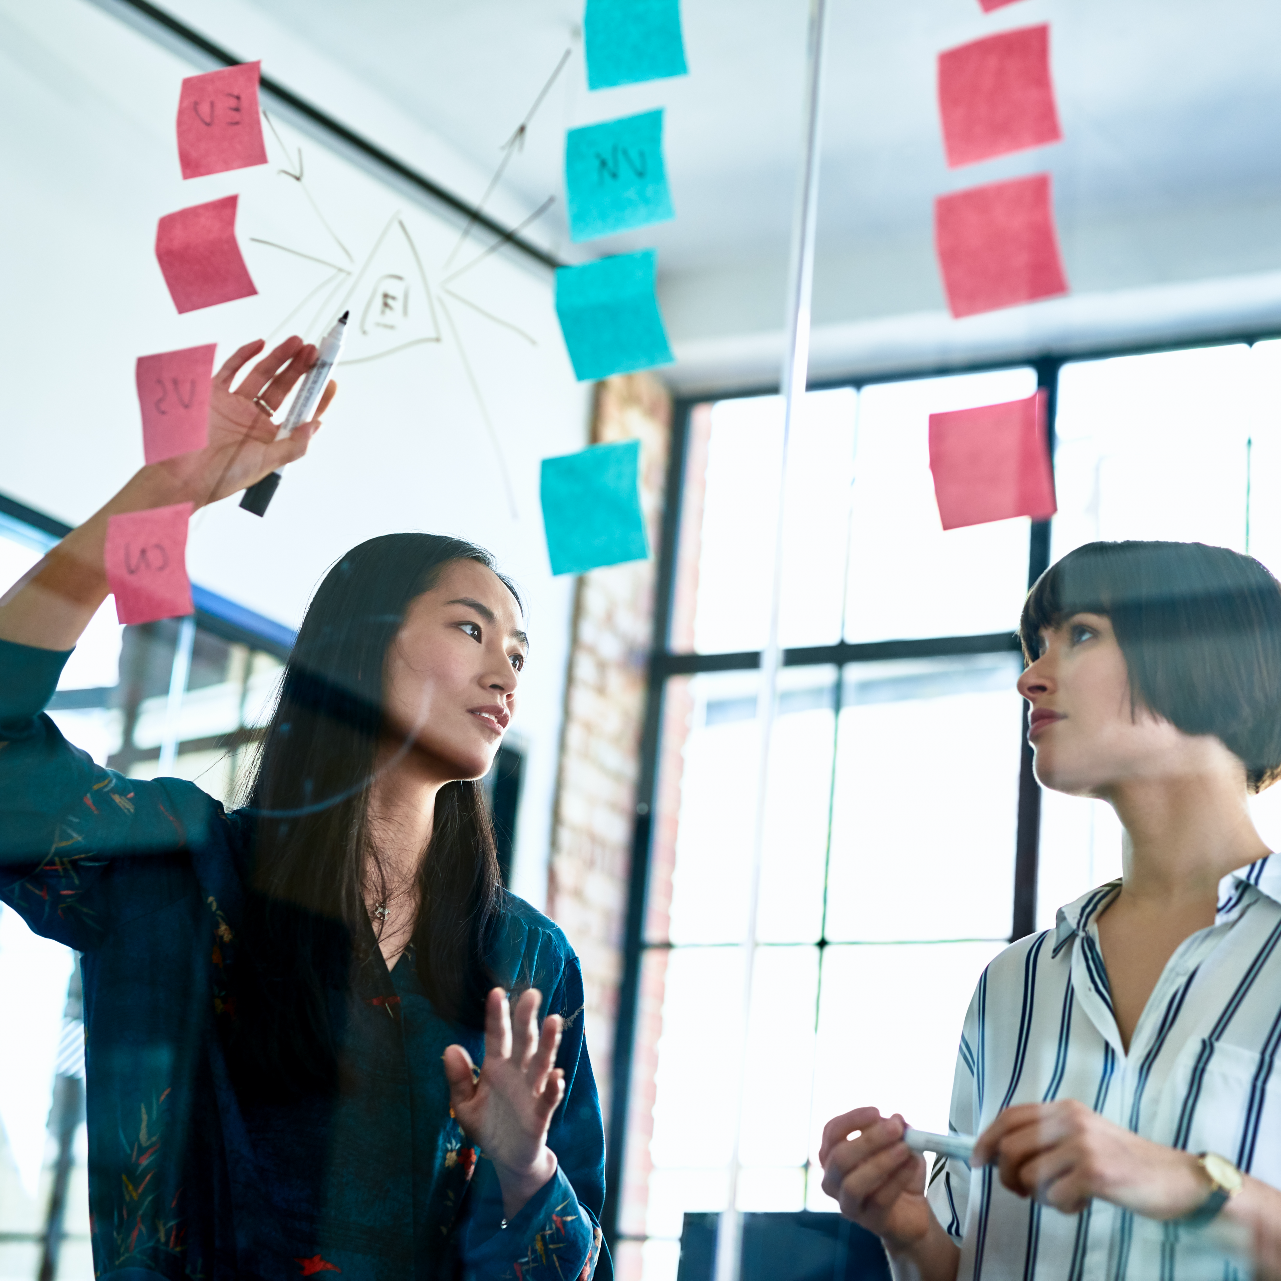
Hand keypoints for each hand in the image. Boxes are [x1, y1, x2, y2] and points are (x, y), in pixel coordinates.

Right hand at [151, 336, 336, 509]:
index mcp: (270, 434)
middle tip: (314, 353)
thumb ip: (293, 445)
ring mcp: (234, 403)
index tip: (330, 381)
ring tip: (298, 344)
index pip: (299, 411)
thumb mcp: (267, 462)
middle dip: (299, 369)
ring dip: (279, 358)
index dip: (315, 397)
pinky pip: (230, 370)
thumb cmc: (225, 475)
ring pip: (261, 374)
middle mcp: (254, 417)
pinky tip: (260, 344)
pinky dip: (244, 355)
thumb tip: (316, 424)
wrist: (185, 474)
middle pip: (282, 387)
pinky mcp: (213, 394)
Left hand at [443, 987, 564, 1218]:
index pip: (497, 1037)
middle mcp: (517, 1073)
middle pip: (524, 1041)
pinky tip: (556, 1076)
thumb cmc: (488, 1125)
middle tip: (532, 994)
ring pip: (541, 1062)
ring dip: (548, 1043)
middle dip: (526, 1018)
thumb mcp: (465, 1105)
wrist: (508, 1159)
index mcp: (496, 1067)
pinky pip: (548, 1099)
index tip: (497, 992)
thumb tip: (450, 1048)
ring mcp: (531, 1091)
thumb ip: (458, 1078)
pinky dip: (553, 1088)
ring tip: (552, 1020)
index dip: (497, 1016)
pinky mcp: (540, 1114)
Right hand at [819, 1109, 934, 1250]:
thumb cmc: (898, 1172)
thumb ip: (896, 1131)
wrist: (913, 1212)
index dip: (852, 1120)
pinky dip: (898, 1178)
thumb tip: (897, 1119)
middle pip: (840, 1157)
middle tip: (896, 1128)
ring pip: (854, 1183)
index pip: (831, 1132)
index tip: (876, 1112)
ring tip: (905, 1148)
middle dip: (869, 1140)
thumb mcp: (898, 1144)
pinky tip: (912, 1164)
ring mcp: (848, 1204)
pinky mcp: (869, 1221)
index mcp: (833, 1155)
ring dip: (881, 1162)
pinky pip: (879, 1200)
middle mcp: (832, 1180)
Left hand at [971, 1100, 1209, 1219]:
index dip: (986, 1139)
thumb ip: (1049, 1139)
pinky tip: (1083, 1204)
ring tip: (1064, 1197)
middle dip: (1008, 1176)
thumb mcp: (1085, 1137)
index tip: (976, 1161)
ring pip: (1029, 1175)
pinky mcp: (1095, 1174)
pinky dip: (1063, 1208)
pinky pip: (1054, 1197)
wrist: (1180, 1181)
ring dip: (1040, 1196)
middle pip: (1010, 1147)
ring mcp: (1083, 1146)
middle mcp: (1071, 1121)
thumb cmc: (1128, 1164)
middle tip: (1025, 1191)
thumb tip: (1001, 1154)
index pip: (1009, 1116)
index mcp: (1065, 1109)